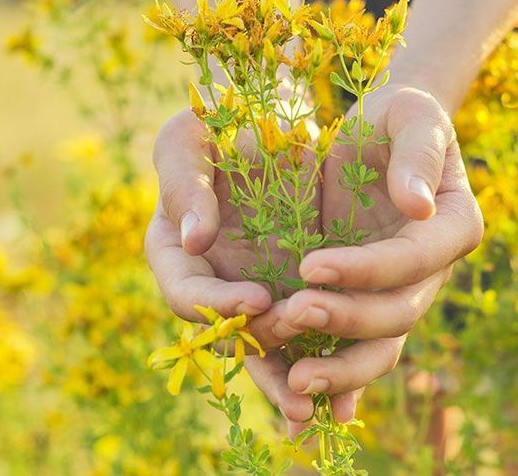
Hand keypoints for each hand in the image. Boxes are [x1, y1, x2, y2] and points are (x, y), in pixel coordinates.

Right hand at [144, 109, 325, 427]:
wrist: (273, 119)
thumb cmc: (217, 121)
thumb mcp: (189, 136)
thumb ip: (183, 182)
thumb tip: (193, 241)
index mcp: (173, 251)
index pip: (184, 292)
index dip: (216, 304)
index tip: (257, 299)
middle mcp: (210, 282)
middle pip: (226, 332)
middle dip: (260, 343)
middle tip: (300, 332)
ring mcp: (251, 291)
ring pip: (266, 347)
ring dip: (287, 376)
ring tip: (313, 399)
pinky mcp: (294, 292)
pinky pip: (306, 337)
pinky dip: (322, 362)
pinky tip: (344, 393)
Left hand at [247, 85, 482, 435]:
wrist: (376, 134)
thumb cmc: (398, 117)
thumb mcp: (411, 116)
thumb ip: (417, 156)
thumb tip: (419, 206)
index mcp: (453, 227)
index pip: (412, 260)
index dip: (366, 269)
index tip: (311, 265)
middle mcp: (432, 272)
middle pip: (398, 314)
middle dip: (347, 320)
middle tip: (292, 314)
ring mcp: (399, 294)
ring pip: (380, 348)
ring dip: (340, 368)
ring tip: (295, 382)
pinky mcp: (364, 303)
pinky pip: (351, 349)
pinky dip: (331, 378)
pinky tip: (298, 399)